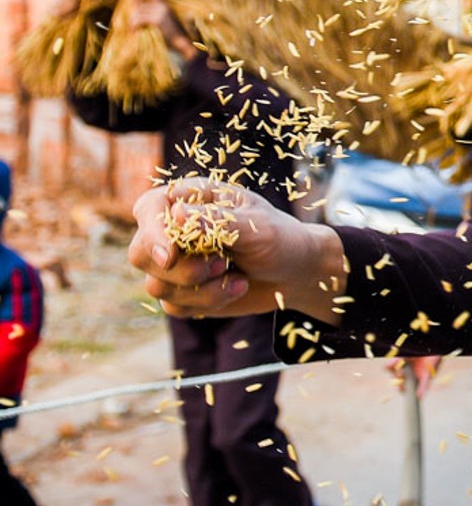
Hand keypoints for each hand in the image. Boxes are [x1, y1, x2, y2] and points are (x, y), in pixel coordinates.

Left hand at [123, 0, 194, 58]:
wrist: (184, 44)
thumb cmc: (174, 37)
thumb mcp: (168, 22)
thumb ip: (157, 15)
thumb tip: (138, 12)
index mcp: (167, 6)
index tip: (132, 1)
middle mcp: (164, 7)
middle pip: (140, 6)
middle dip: (133, 15)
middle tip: (130, 24)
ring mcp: (161, 13)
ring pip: (138, 14)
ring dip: (132, 22)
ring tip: (131, 30)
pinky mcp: (157, 21)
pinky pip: (139, 21)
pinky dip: (134, 26)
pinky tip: (134, 32)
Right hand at [130, 179, 347, 321]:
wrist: (297, 272)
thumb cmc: (280, 239)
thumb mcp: (257, 227)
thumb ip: (218, 222)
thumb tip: (177, 212)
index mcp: (190, 200)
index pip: (148, 209)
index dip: (153, 233)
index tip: (169, 255)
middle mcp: (174, 230)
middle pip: (140, 253)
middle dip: (179, 269)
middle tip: (220, 264)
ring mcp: (175, 263)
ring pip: (157, 285)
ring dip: (200, 288)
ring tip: (236, 275)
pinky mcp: (183, 291)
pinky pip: (174, 306)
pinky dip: (208, 302)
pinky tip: (237, 287)